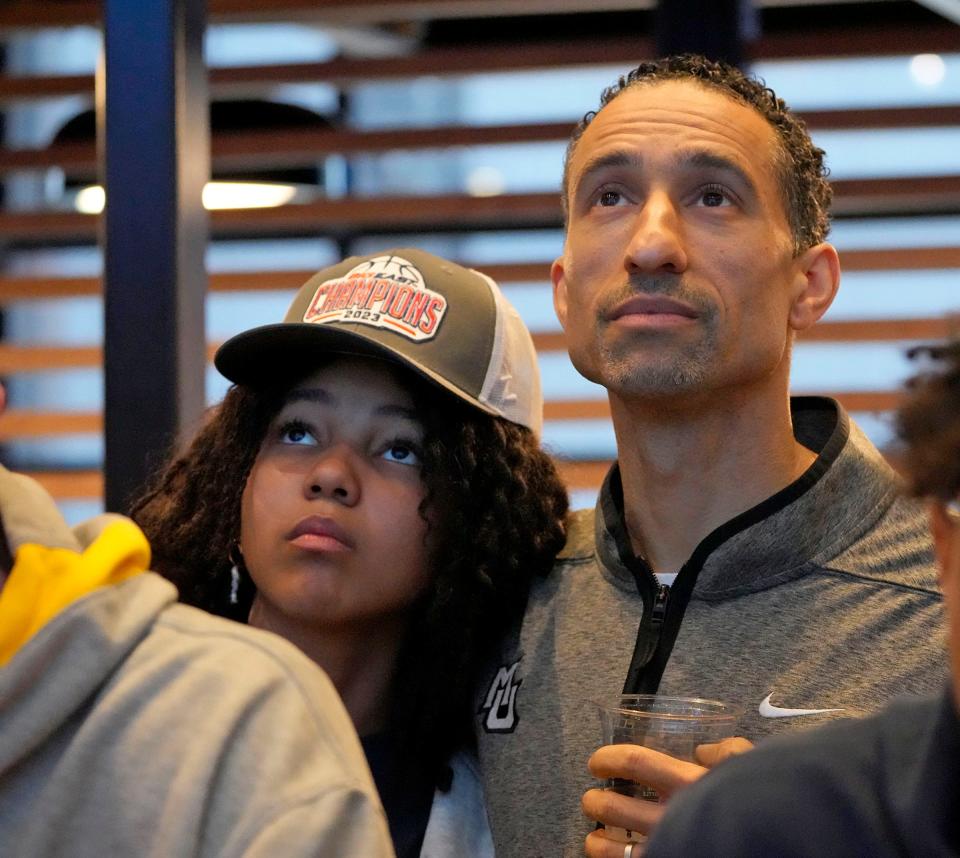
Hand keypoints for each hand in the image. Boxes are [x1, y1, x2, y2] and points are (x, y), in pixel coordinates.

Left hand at [582, 738, 752, 856]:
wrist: (781, 841)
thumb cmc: (763, 802)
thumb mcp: (750, 767)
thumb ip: (726, 752)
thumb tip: (702, 749)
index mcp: (688, 783)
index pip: (635, 763)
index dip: (609, 760)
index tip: (598, 763)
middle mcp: (672, 817)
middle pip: (613, 807)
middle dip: (595, 802)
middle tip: (592, 799)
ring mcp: (668, 847)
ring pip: (613, 848)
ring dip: (597, 840)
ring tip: (595, 837)